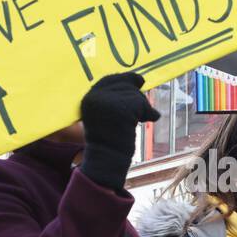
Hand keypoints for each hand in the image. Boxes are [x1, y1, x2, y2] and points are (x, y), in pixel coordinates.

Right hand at [78, 73, 160, 189]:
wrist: (108, 159)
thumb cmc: (109, 141)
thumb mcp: (106, 115)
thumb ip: (115, 98)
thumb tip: (139, 78)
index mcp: (88, 98)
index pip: (108, 80)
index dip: (125, 78)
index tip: (138, 80)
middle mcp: (95, 97)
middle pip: (124, 84)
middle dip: (137, 95)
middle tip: (143, 110)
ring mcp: (107, 102)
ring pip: (135, 94)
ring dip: (143, 107)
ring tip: (138, 121)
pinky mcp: (121, 108)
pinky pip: (141, 103)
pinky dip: (148, 112)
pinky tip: (147, 120)